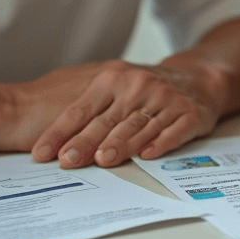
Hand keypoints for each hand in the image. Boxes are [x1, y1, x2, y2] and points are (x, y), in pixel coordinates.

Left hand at [15, 60, 225, 168]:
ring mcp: (166, 100)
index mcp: (113, 78)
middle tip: (67, 160)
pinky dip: (160, 143)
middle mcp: (139, 86)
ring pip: (138, 126)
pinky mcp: (190, 114)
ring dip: (121, 144)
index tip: (42, 153)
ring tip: (103, 160)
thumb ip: (88, 109)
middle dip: (85, 142)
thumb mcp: (114, 87)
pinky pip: (173, 131)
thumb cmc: (145, 89)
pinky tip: (147, 154)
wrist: (196, 78)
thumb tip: (50, 139)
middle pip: (107, 120)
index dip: (60, 132)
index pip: (81, 110)